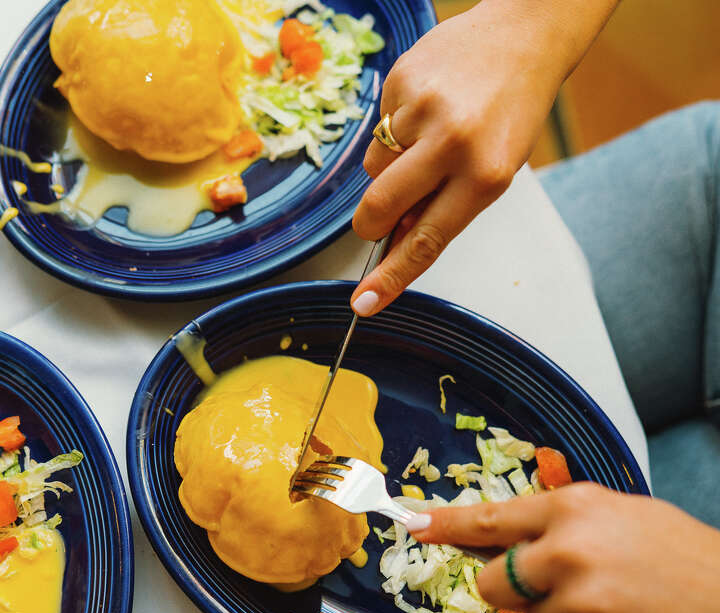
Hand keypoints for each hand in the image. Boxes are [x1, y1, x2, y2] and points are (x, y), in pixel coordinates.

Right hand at [349, 0, 606, 315]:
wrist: (524, 34)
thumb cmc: (510, 111)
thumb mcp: (495, 169)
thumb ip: (445, 207)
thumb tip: (397, 241)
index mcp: (486, 175)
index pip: (426, 242)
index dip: (390, 277)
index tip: (362, 303)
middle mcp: (454, 142)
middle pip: (380, 205)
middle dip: (371, 221)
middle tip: (378, 218)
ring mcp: (424, 109)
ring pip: (374, 167)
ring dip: (391, 165)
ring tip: (428, 136)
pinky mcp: (402, 82)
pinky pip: (376, 127)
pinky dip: (394, 127)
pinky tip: (425, 107)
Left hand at [411, 483, 719, 612]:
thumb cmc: (686, 558)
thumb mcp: (623, 515)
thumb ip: (564, 524)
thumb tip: (511, 542)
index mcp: (575, 510)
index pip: (491, 520)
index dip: (446, 525)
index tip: (413, 524)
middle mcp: (570, 554)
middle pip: (494, 585)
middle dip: (515, 593)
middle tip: (566, 590)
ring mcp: (583, 606)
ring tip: (619, 610)